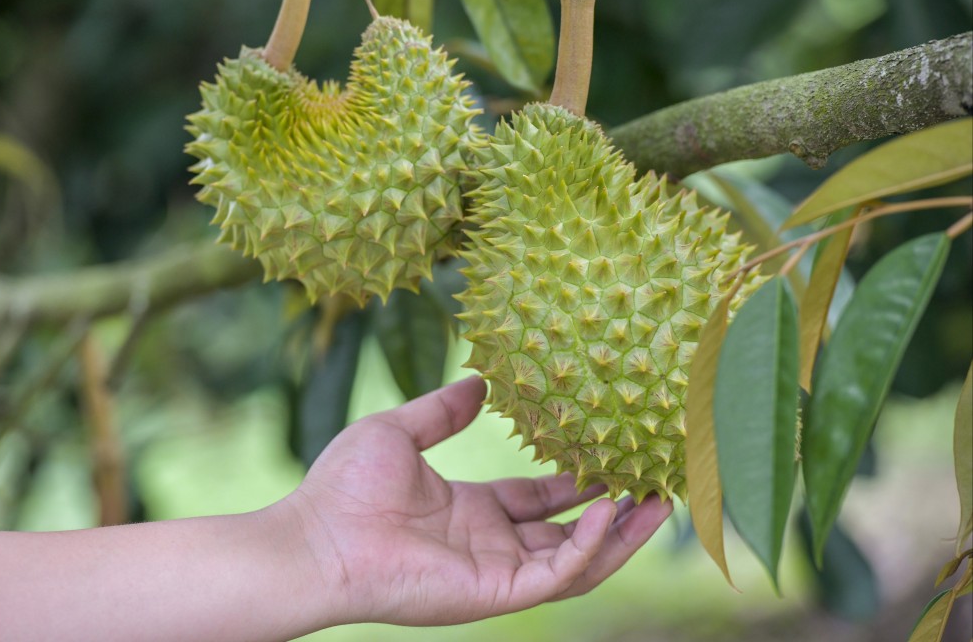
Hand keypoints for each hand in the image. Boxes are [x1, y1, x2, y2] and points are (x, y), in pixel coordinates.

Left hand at [278, 376, 671, 626]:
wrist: (316, 536)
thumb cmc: (344, 488)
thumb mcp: (399, 431)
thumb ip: (441, 410)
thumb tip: (478, 384)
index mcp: (471, 512)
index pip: (539, 501)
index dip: (577, 481)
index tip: (613, 453)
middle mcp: (491, 544)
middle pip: (571, 533)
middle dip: (616, 510)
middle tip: (656, 480)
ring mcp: (497, 571)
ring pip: (579, 560)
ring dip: (621, 533)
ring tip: (660, 500)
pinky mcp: (496, 591)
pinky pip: (559, 573)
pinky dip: (592, 547)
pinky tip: (611, 509)